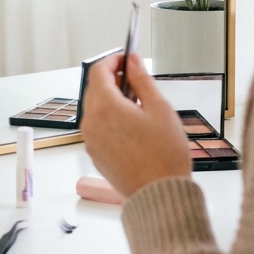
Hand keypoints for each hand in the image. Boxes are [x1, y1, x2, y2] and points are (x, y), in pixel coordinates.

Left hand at [80, 52, 191, 197]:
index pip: (99, 71)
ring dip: (111, 100)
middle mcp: (91, 121)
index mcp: (105, 106)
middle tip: (136, 82)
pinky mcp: (94, 153)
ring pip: (95, 108)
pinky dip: (109, 118)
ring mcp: (90, 139)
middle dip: (112, 80)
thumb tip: (132, 61)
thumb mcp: (159, 108)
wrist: (158, 194)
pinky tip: (131, 126)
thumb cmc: (164, 155)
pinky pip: (97, 126)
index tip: (127, 59)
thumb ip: (142, 80)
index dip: (113, 61)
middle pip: (94, 88)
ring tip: (138, 106)